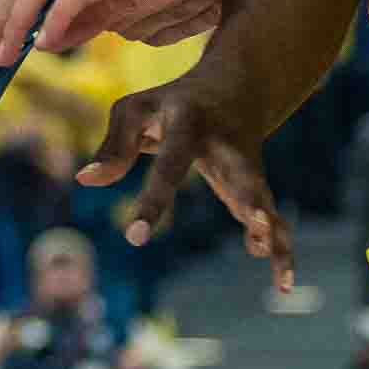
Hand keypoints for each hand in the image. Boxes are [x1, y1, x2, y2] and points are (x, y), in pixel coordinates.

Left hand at [79, 79, 292, 292]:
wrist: (235, 84)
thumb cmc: (170, 103)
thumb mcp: (136, 110)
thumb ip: (114, 145)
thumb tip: (85, 179)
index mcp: (190, 125)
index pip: (169, 167)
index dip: (152, 203)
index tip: (134, 239)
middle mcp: (227, 146)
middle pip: (239, 175)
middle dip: (250, 200)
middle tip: (257, 224)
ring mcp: (249, 167)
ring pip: (264, 200)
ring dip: (273, 228)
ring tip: (273, 259)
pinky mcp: (259, 187)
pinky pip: (274, 219)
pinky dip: (281, 249)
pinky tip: (283, 284)